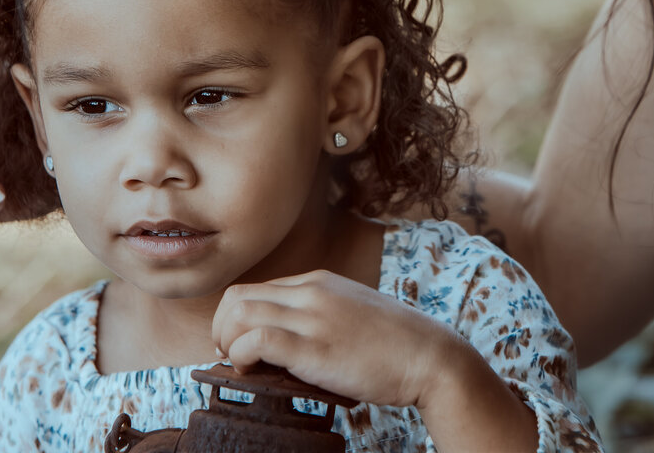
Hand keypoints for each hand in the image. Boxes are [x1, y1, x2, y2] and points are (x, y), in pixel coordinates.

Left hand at [213, 270, 538, 450]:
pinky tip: (251, 371)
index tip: (239, 345)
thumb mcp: (352, 313)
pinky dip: (241, 355)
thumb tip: (288, 339)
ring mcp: (312, 317)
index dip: (236, 319)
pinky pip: (256, 340)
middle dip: (222, 328)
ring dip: (227, 342)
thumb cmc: (396, 345)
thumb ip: (321, 315)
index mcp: (319, 282)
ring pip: (239, 314)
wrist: (431, 357)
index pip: (255, 289)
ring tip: (240, 365)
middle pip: (237, 296)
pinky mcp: (314, 347)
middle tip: (231, 356)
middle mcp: (311, 292)